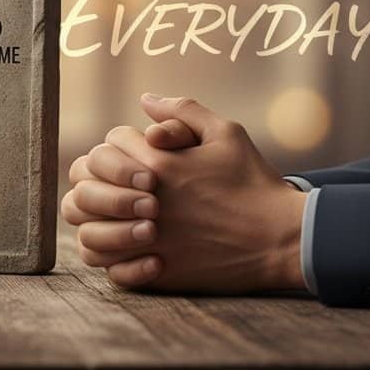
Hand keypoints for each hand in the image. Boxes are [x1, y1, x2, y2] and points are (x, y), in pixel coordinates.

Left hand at [69, 94, 308, 293]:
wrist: (283, 238)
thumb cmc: (255, 182)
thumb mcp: (227, 133)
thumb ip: (183, 111)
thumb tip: (145, 99)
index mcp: (158, 164)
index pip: (109, 144)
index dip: (121, 145)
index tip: (139, 155)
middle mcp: (145, 201)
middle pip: (86, 183)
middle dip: (97, 179)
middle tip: (118, 186)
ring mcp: (148, 239)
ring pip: (88, 229)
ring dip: (96, 220)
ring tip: (116, 217)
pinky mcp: (157, 271)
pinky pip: (108, 267)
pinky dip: (111, 258)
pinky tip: (130, 247)